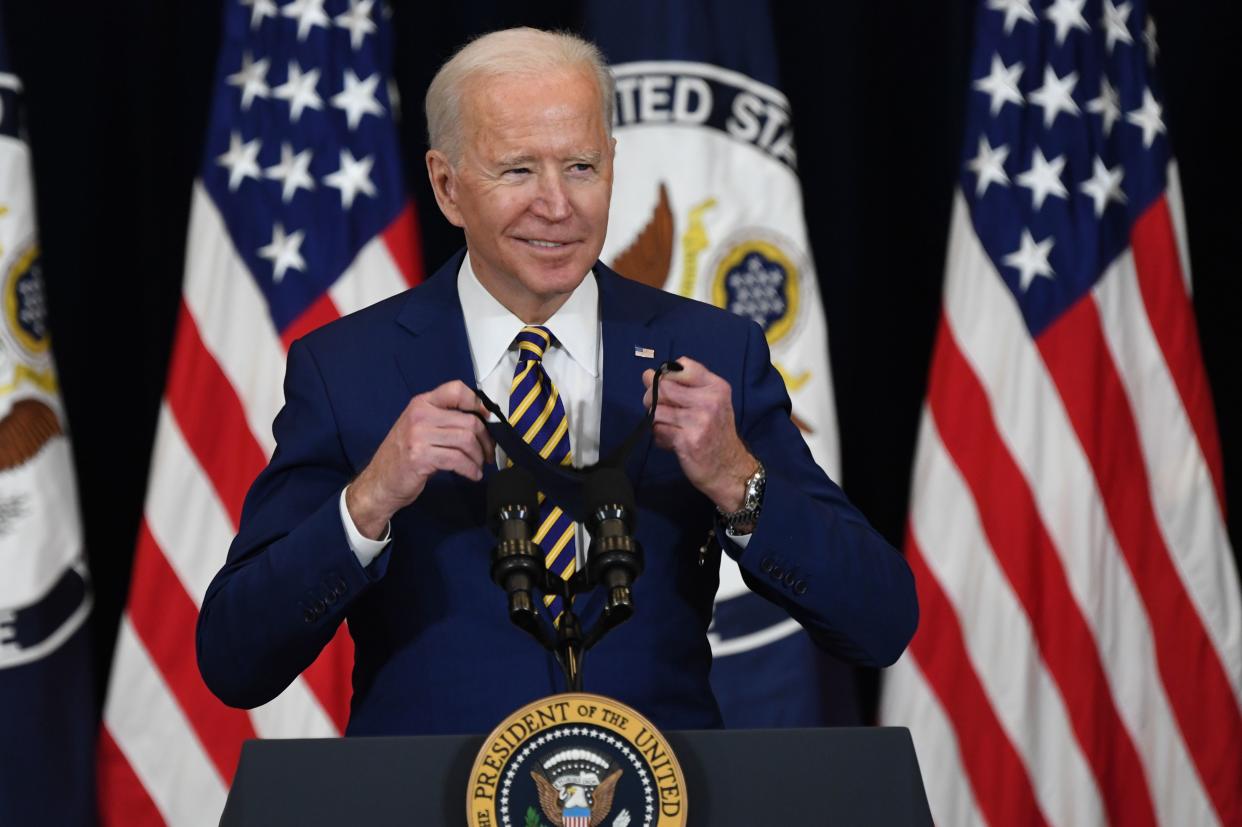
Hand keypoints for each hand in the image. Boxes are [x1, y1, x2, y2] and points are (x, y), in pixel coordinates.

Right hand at [346, 380, 493, 538]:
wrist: (379, 482)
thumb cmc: (403, 455)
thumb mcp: (420, 428)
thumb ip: (444, 420)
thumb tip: (481, 421)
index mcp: (422, 403)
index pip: (457, 389)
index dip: (478, 403)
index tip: (487, 418)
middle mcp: (420, 415)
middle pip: (469, 420)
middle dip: (486, 439)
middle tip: (488, 452)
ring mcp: (419, 436)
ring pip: (466, 440)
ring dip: (479, 456)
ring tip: (479, 465)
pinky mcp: (421, 457)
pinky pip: (458, 460)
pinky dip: (470, 469)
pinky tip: (472, 474)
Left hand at [642, 357, 758, 511]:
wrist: (729, 469)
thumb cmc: (716, 433)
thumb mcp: (711, 403)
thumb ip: (683, 387)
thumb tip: (647, 375)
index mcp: (716, 387)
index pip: (682, 366)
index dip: (666, 375)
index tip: (667, 388)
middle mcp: (710, 400)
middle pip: (663, 387)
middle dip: (651, 397)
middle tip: (657, 409)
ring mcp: (699, 421)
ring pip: (657, 410)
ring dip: (655, 420)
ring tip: (667, 427)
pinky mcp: (687, 440)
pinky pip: (658, 430)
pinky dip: (659, 435)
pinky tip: (670, 440)